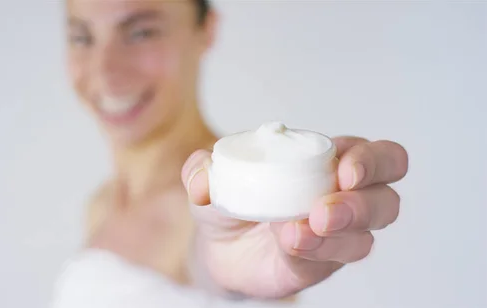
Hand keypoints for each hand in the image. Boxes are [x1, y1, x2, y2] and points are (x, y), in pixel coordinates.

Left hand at [181, 137, 407, 298]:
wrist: (216, 245)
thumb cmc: (230, 199)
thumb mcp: (210, 176)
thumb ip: (201, 169)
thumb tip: (201, 178)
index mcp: (330, 162)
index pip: (379, 157)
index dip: (373, 161)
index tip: (345, 169)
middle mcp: (344, 199)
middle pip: (386, 198)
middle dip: (363, 203)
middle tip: (325, 209)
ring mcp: (335, 237)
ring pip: (365, 236)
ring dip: (337, 232)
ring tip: (302, 229)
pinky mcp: (319, 265)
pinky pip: (329, 261)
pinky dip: (313, 250)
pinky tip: (290, 241)